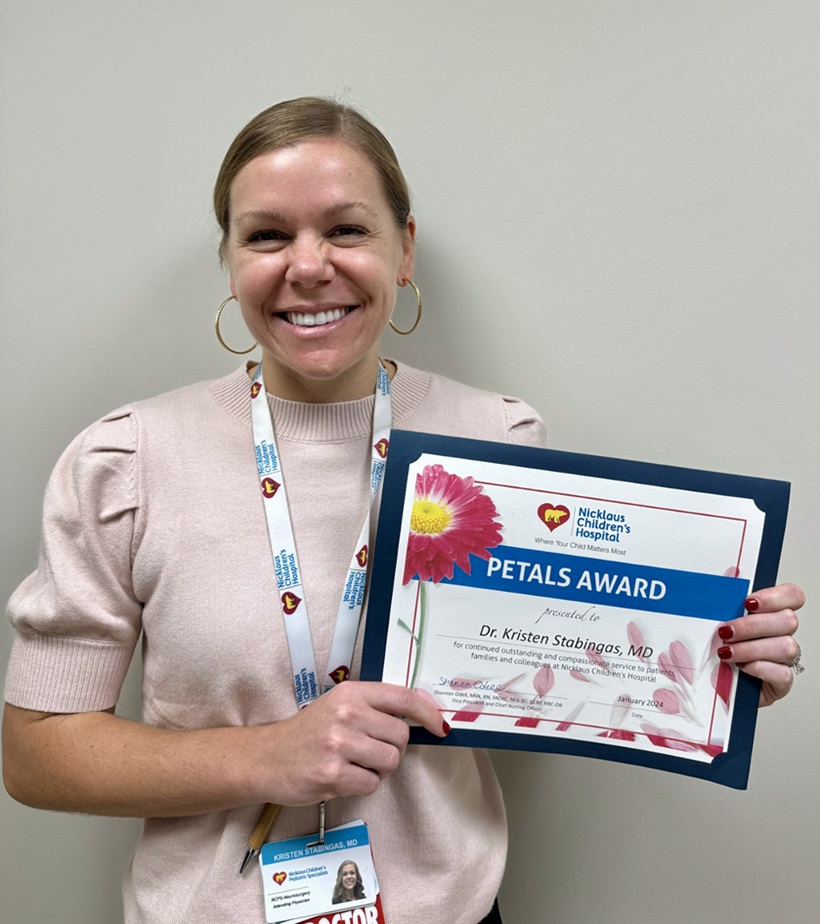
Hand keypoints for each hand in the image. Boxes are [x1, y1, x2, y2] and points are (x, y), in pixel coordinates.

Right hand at [258, 681, 448, 804]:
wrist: (267, 757)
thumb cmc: (308, 732)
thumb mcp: (340, 706)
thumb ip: (377, 706)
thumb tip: (424, 705)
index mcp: (351, 693)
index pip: (402, 698)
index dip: (427, 713)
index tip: (439, 726)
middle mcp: (346, 714)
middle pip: (400, 736)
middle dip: (393, 749)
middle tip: (371, 751)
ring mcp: (339, 744)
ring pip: (389, 762)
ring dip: (378, 770)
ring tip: (354, 764)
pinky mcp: (332, 774)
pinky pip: (371, 784)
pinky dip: (362, 785)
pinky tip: (342, 777)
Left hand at [717, 583, 804, 706]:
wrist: (710, 685)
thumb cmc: (712, 650)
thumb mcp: (713, 623)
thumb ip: (723, 605)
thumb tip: (720, 584)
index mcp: (770, 613)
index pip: (791, 596)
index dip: (775, 596)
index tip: (748, 602)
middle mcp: (781, 634)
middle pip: (788, 621)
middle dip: (752, 626)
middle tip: (726, 632)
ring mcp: (784, 659)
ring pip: (786, 647)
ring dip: (751, 648)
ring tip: (726, 652)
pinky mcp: (781, 683)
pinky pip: (783, 674)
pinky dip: (760, 668)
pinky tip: (742, 668)